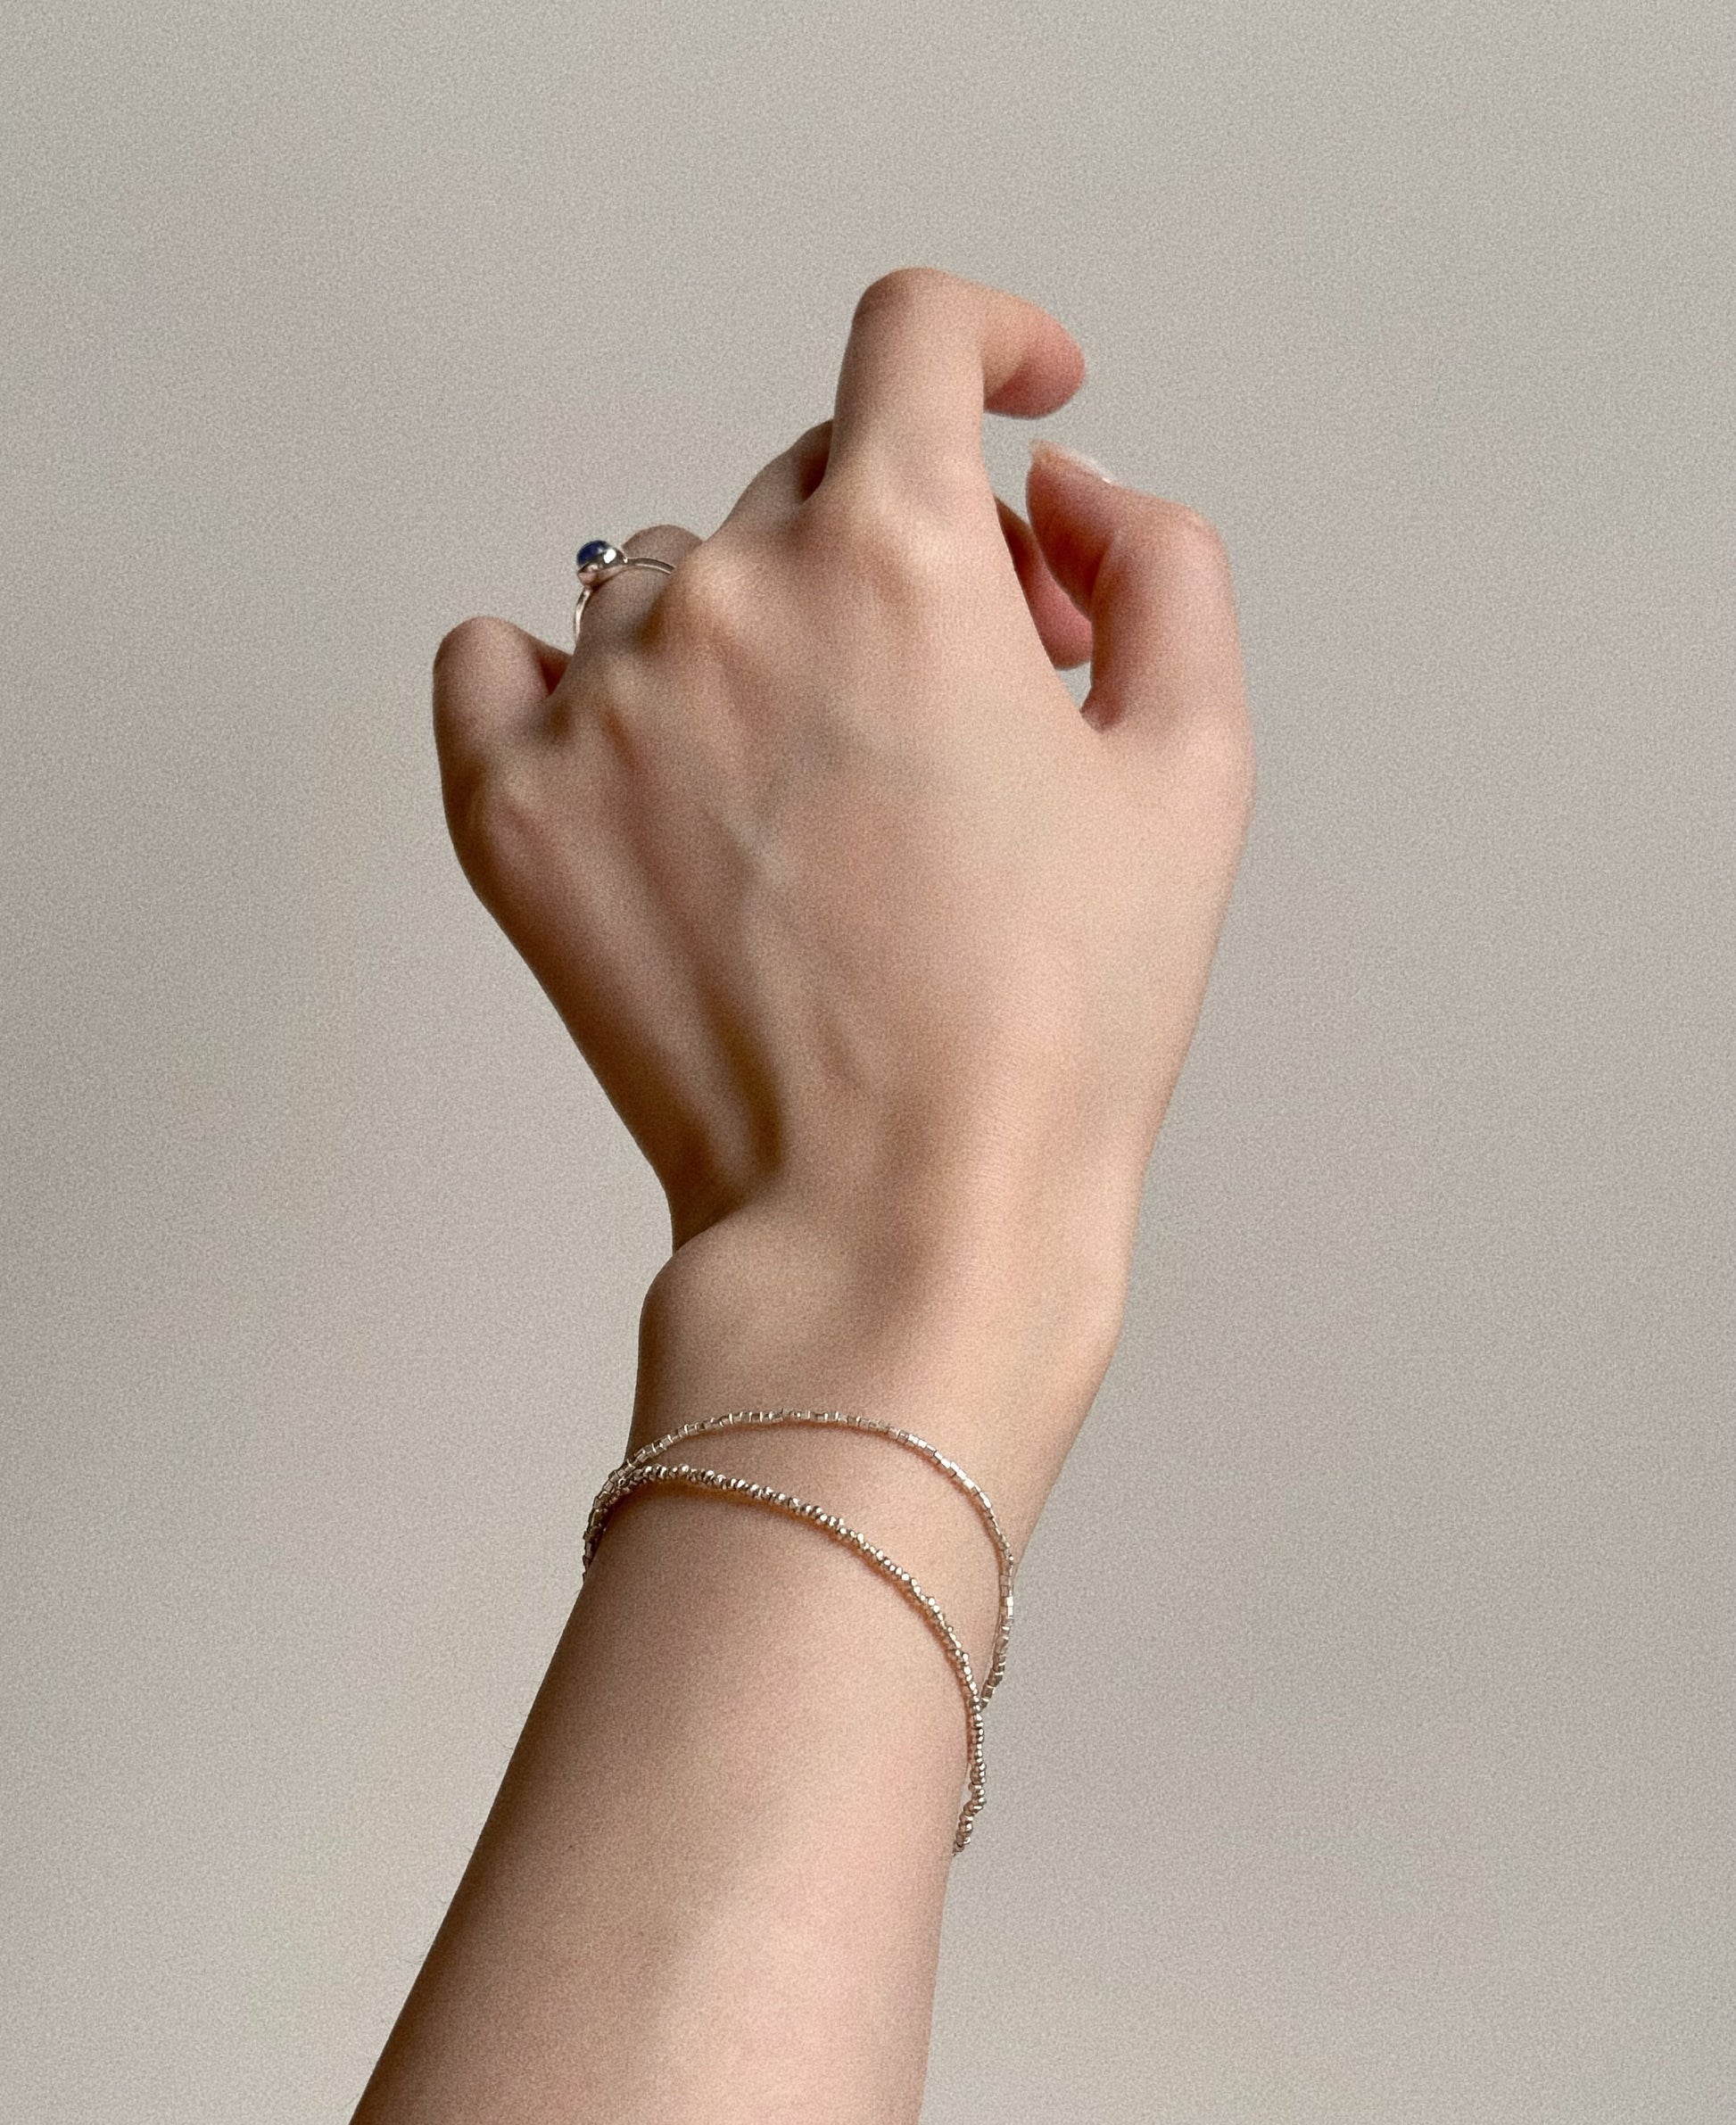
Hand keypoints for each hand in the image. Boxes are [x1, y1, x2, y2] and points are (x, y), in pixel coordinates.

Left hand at [431, 268, 1252, 1540]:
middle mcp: (729, 596)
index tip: (1017, 390)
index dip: (990, 341)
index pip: (917, 336)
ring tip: (825, 773)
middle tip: (974, 693)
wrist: (898, 1215)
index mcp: (899, 555)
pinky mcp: (510, 812)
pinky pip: (499, 660)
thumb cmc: (1052, 1025)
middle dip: (914, 549)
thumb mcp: (1193, 769)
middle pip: (812, 479)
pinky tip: (646, 746)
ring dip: (760, 625)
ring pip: (672, 573)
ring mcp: (600, 703)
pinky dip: (564, 674)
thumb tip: (1065, 495)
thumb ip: (1160, 566)